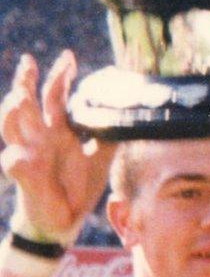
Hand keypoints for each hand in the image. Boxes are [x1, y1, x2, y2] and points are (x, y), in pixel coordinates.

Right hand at [0, 52, 113, 241]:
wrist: (63, 219)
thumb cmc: (77, 187)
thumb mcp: (101, 160)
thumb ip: (110, 138)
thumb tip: (129, 118)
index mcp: (58, 130)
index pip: (55, 96)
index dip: (60, 77)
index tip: (69, 57)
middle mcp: (39, 137)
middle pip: (29, 102)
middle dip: (28, 82)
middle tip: (31, 61)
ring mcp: (28, 154)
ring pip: (12, 126)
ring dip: (13, 112)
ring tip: (18, 97)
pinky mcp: (24, 175)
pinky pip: (14, 165)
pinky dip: (15, 161)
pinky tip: (17, 156)